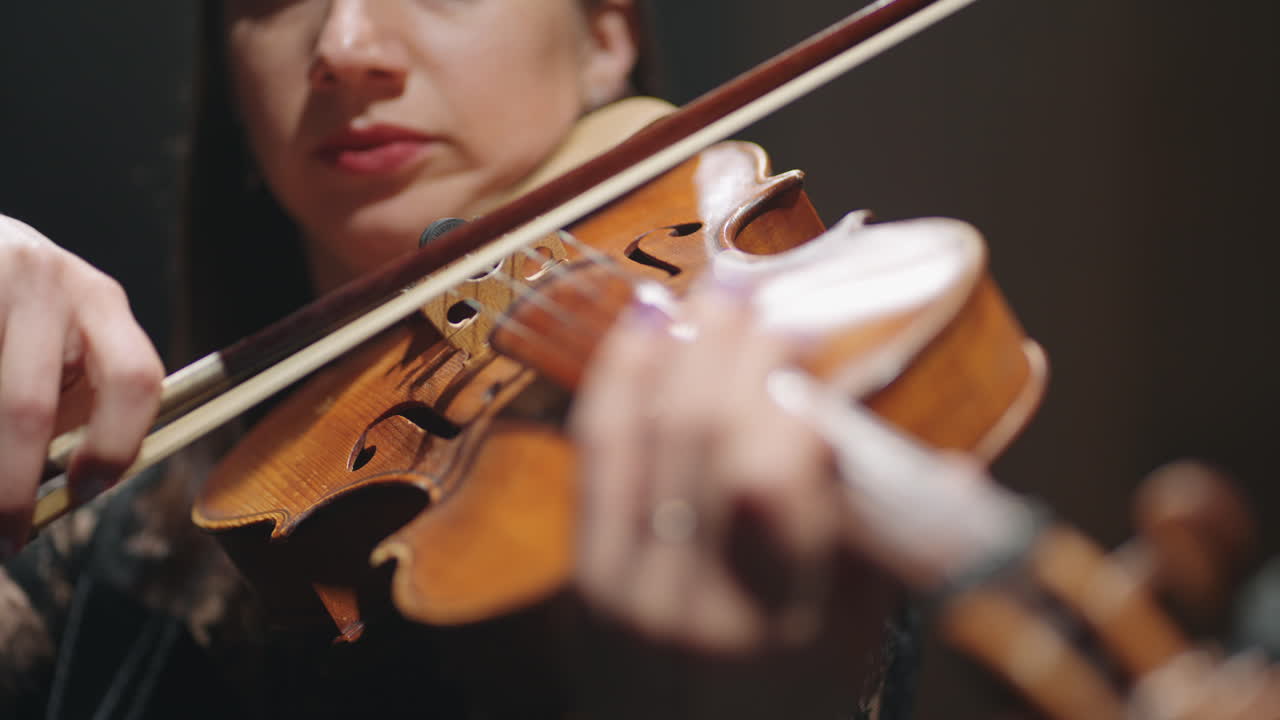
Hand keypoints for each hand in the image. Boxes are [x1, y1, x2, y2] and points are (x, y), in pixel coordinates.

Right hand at [0, 214, 162, 555]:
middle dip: (11, 487)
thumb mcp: (64, 344)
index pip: (135, 378)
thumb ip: (79, 403)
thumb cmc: (22, 317)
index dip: (116, 447)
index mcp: (102, 301)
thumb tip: (76, 497)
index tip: (86, 491)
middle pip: (27, 408)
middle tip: (6, 535)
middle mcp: (47, 280)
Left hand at [569, 284, 899, 717]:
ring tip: (711, 296)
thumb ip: (901, 548)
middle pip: (707, 435)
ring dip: (681, 348)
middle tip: (762, 292)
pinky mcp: (588, 577)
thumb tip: (957, 461)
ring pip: (648, 432)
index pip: (772, 477)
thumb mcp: (865, 640)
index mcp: (789, 622)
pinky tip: (641, 328)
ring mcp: (630, 590)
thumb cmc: (798, 696)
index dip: (785, 388)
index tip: (811, 330)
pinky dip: (620, 380)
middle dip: (736, 346)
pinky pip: (598, 455)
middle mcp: (700, 603)